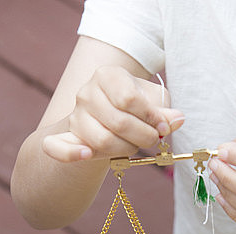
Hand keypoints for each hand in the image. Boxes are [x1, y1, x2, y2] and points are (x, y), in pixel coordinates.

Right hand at [42, 65, 183, 162]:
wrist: (106, 120)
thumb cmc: (134, 108)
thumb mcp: (153, 103)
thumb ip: (164, 111)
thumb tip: (177, 120)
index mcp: (108, 76)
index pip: (129, 99)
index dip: (151, 118)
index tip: (162, 127)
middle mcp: (87, 93)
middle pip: (119, 122)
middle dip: (143, 136)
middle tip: (152, 140)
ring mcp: (75, 116)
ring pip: (102, 141)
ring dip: (125, 150)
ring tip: (133, 146)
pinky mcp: (68, 138)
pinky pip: (58, 148)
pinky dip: (71, 154)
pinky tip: (87, 155)